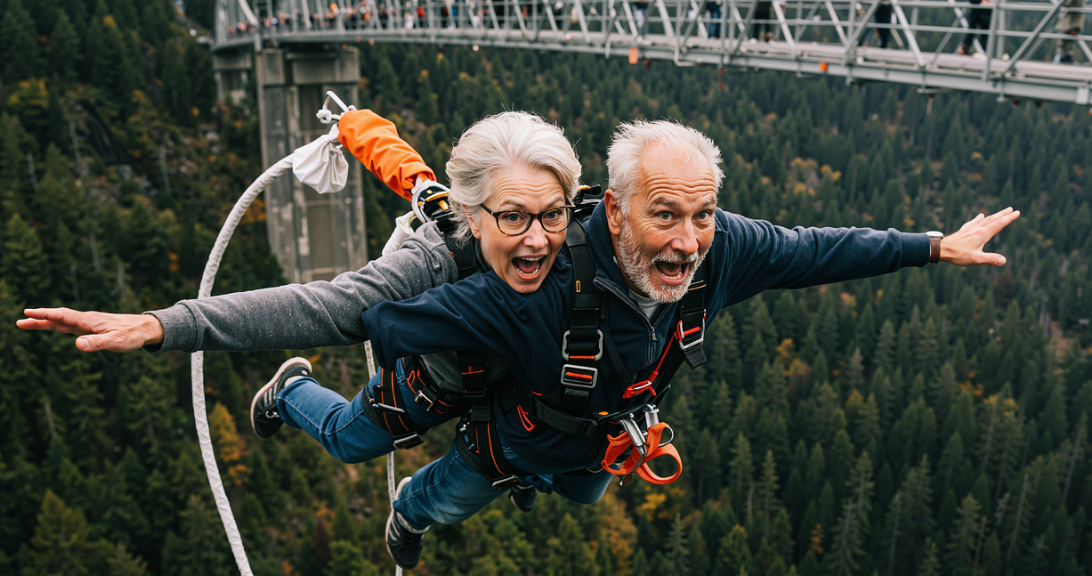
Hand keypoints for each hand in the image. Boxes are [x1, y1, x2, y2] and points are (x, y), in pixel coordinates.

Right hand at [17, 308, 163, 352]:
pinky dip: (58, 324)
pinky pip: (70, 325)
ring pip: (63, 321)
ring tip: (28, 323)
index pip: (62, 316)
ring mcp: (89, 324)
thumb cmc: (132, 336)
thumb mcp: (115, 342)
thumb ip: (97, 343)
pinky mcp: (92, 328)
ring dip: (46, 322)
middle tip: (19, 321)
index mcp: (89, 321)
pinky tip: (53, 325)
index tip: (27, 313)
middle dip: (39, 319)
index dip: (45, 315)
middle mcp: (86, 320)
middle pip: (58, 318)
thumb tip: (77, 344)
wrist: (145, 328)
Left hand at [940, 207, 1019, 265]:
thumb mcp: (975, 259)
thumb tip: (1003, 260)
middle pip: (993, 219)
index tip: (1017, 212)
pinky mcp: (963, 230)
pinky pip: (973, 222)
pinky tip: (980, 216)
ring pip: (984, 219)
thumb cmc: (957, 255)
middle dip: (1003, 214)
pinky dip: (979, 218)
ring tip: (1000, 212)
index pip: (999, 224)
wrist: (941, 249)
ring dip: (994, 215)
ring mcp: (970, 229)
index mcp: (982, 234)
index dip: (1009, 218)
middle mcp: (977, 229)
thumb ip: (990, 259)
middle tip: (1012, 209)